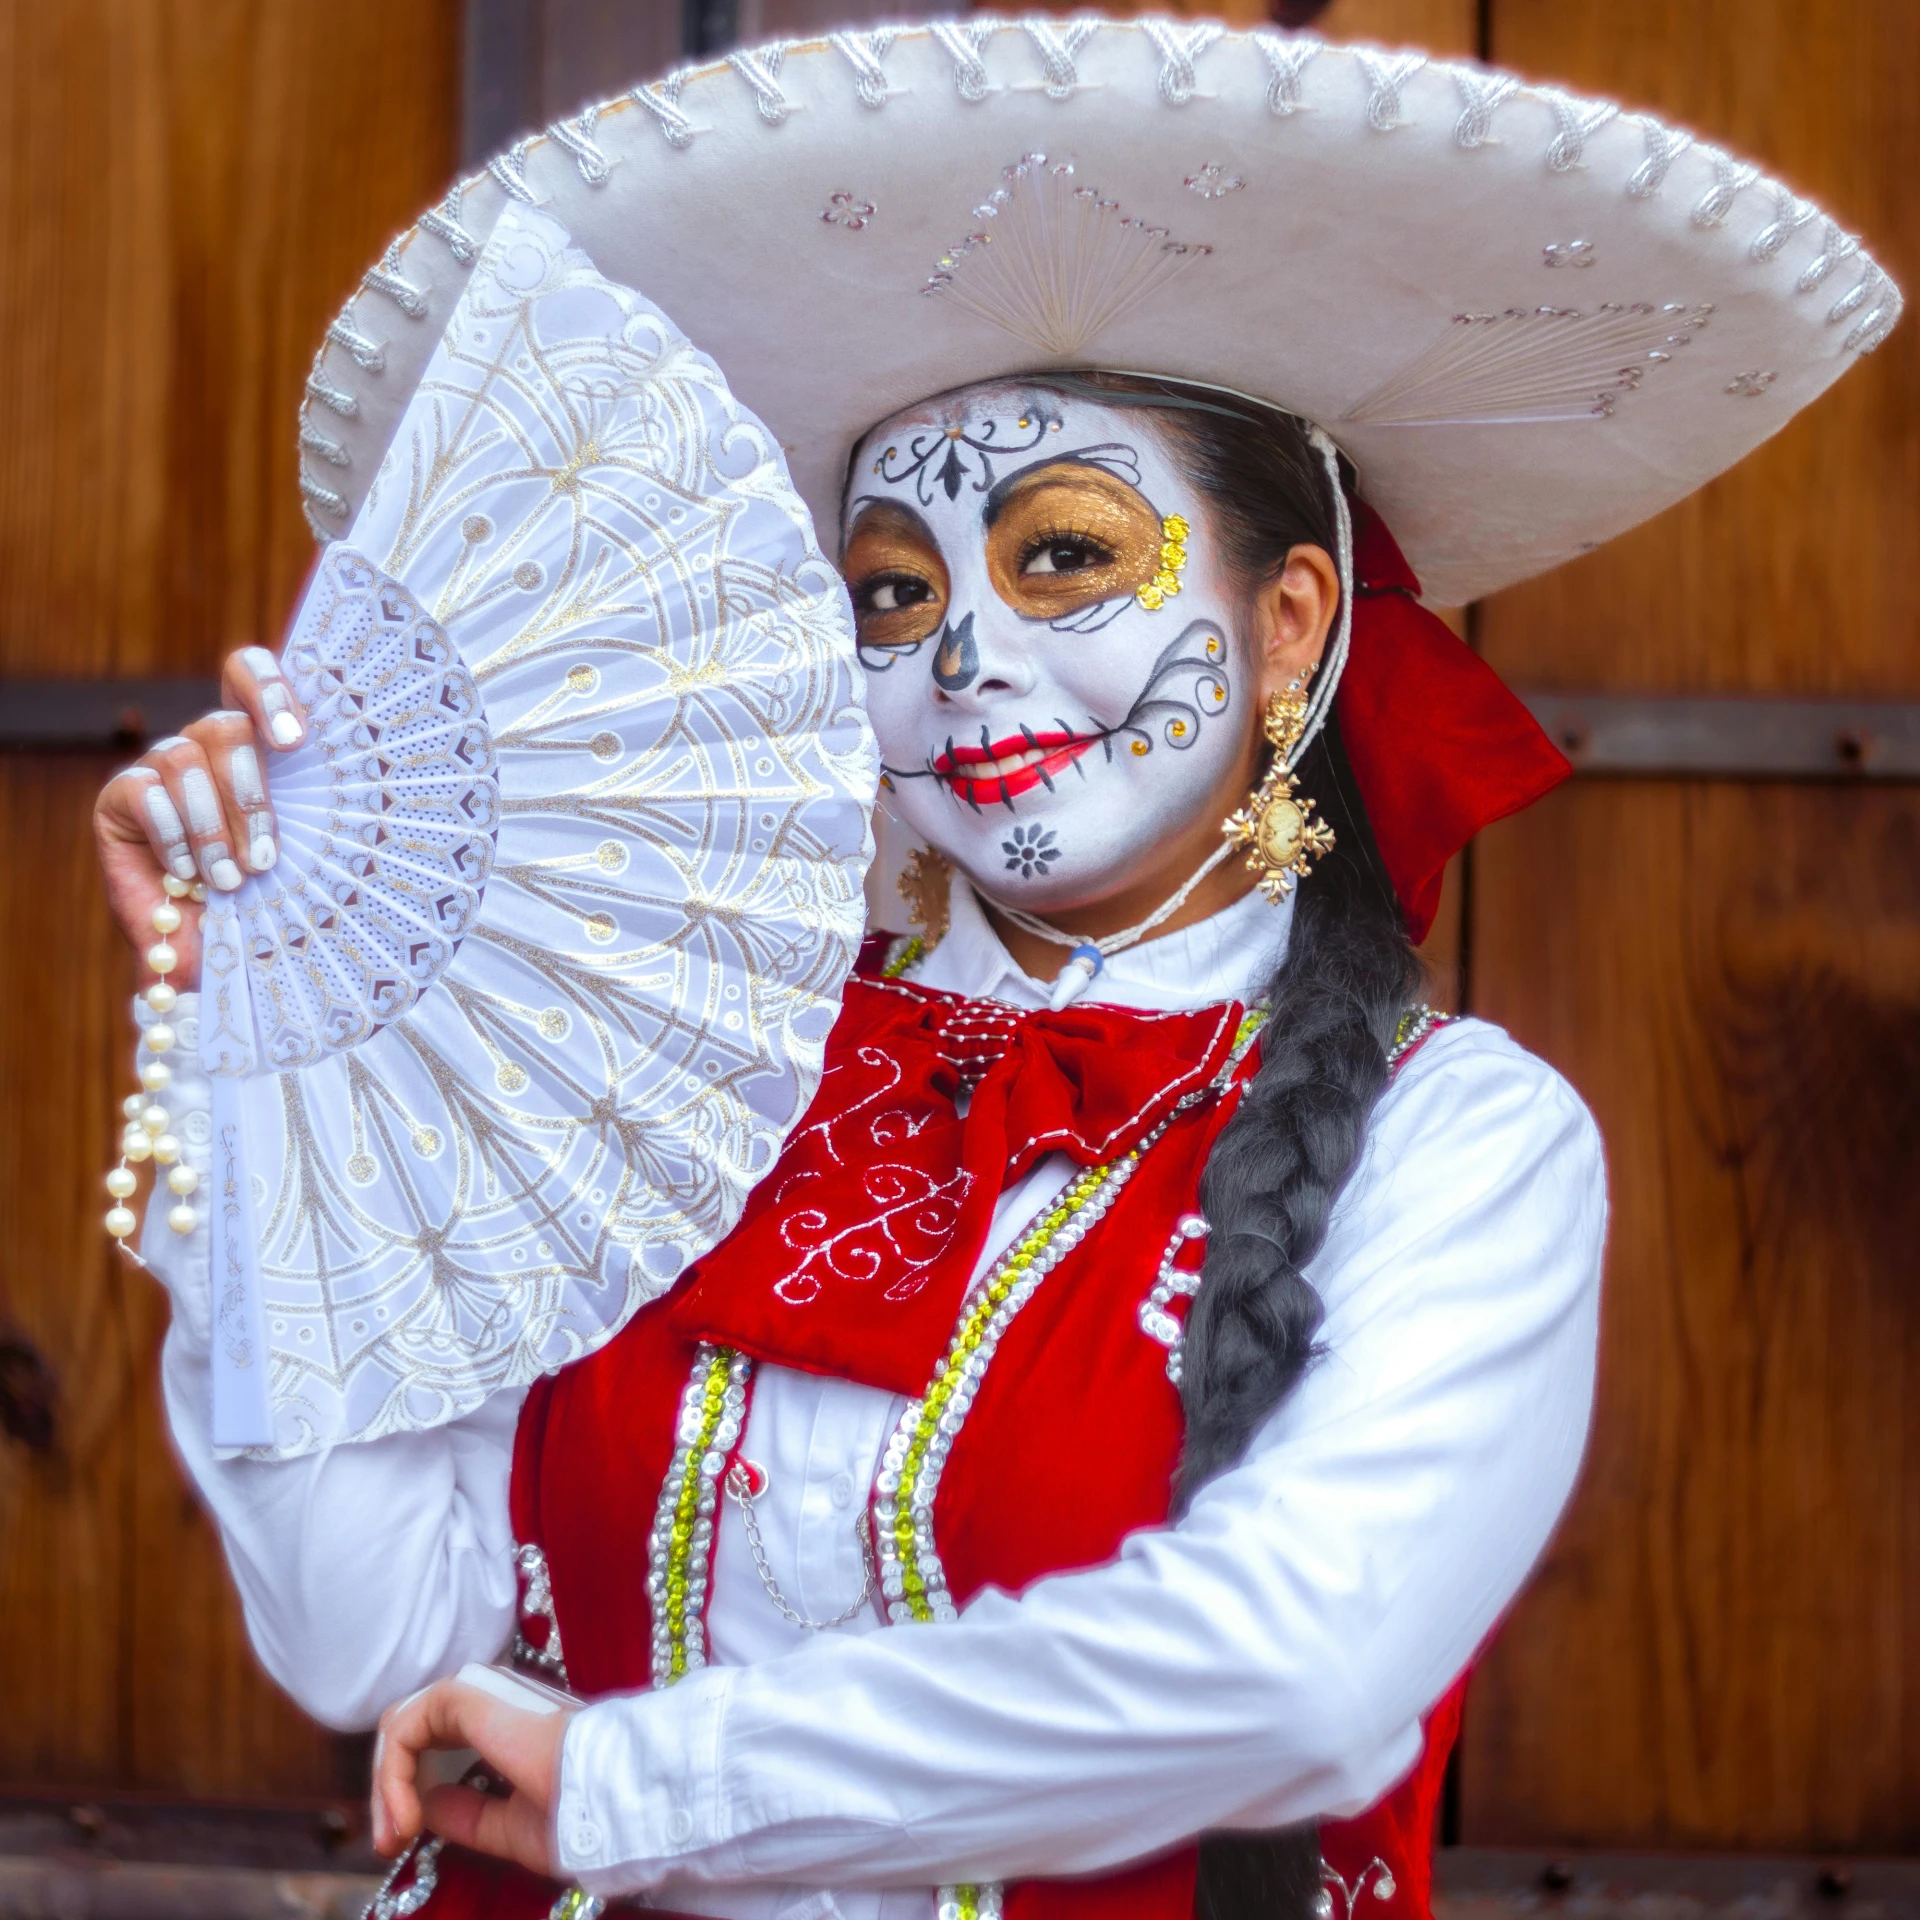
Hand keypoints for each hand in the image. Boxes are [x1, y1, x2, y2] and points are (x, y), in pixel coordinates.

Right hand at [92, 647, 308, 974]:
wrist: (214, 959)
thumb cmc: (269, 905)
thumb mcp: (304, 855)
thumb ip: (316, 809)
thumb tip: (355, 770)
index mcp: (258, 745)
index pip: (248, 674)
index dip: (267, 690)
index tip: (294, 742)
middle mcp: (207, 746)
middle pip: (225, 725)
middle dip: (250, 796)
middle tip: (265, 859)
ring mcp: (161, 768)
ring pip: (184, 759)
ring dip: (212, 829)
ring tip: (230, 881)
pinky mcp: (120, 798)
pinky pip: (145, 792)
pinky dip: (173, 837)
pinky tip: (187, 876)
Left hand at [372, 1673, 572, 1876]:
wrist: (605, 1795)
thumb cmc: (576, 1815)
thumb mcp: (511, 1829)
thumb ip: (469, 1815)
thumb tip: (427, 1803)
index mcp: (507, 1727)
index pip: (439, 1740)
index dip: (410, 1790)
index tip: (403, 1843)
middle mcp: (491, 1703)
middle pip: (415, 1731)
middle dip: (391, 1790)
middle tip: (389, 1843)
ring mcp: (479, 1693)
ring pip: (406, 1725)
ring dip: (389, 1782)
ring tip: (394, 1834)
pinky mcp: (465, 1695)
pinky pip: (407, 1726)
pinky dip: (394, 1772)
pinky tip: (408, 1814)